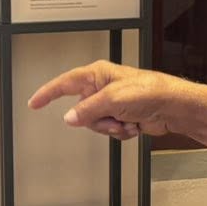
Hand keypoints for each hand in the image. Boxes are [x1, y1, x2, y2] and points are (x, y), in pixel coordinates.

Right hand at [27, 60, 200, 140]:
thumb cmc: (149, 91)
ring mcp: (112, 102)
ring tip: (126, 120)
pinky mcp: (122, 115)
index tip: (34, 102)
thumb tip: (70, 118)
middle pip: (82, 111)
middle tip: (111, 117)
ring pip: (96, 124)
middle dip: (97, 120)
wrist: (172, 106)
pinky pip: (110, 130)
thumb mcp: (112, 99)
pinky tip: (133, 124)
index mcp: (97, 74)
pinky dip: (121, 131)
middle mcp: (103, 87)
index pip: (64, 83)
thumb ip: (87, 110)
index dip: (47, 93)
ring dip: (111, 127)